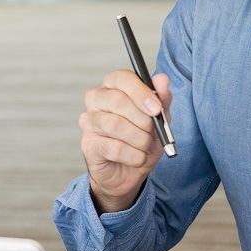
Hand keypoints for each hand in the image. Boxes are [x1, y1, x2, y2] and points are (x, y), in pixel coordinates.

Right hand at [80, 70, 172, 212]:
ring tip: (146, 146)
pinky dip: (134, 156)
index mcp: (113, 86)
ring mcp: (88, 122)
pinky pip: (115, 147)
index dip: (141, 92)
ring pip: (115, 124)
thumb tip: (162, 79)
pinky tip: (138, 158)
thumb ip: (162, 98)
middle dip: (143, 119)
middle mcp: (96, 99)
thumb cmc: (142, 139)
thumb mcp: (159, 118)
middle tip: (153, 132)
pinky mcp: (88, 145)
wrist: (130, 172)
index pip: (122, 78)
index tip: (157, 108)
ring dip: (139, 139)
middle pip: (117, 100)